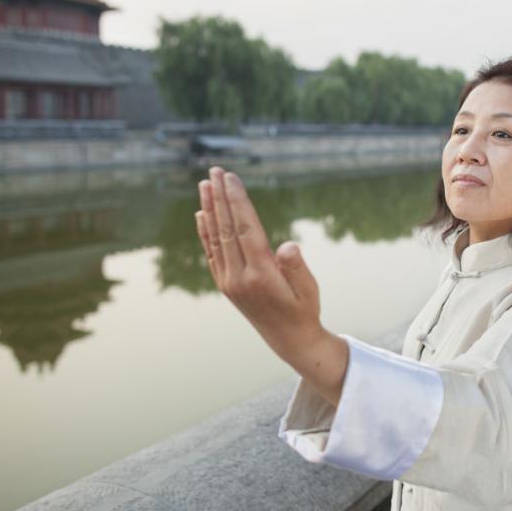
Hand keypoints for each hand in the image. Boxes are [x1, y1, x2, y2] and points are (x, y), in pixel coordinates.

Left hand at [195, 166, 347, 404]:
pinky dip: (205, 231)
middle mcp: (239, 277)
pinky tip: (202, 214)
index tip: (230, 178)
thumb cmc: (304, 309)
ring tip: (204, 184)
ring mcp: (229, 282)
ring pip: (216, 238)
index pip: (245, 229)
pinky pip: (212, 252)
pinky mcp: (225, 285)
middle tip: (214, 170)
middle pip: (226, 229)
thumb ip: (297, 267)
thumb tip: (288, 246)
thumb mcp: (309, 289)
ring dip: (209, 209)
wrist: (288, 339)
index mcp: (261, 274)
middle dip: (219, 197)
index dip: (237, 201)